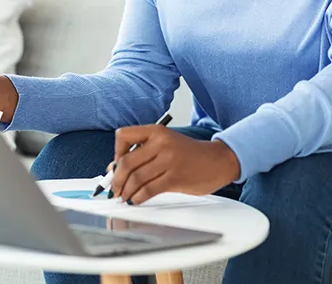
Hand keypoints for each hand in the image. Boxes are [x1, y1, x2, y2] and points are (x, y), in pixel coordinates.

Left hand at [109, 126, 240, 204]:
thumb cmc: (188, 154)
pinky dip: (138, 197)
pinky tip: (135, 200)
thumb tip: (113, 170)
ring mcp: (168, 160)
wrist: (217, 160)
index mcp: (156, 131)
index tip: (116, 165)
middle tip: (114, 189)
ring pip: (136, 178)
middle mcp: (161, 143)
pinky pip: (148, 190)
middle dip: (116, 179)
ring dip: (126, 191)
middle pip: (126, 162)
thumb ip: (141, 153)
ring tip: (124, 196)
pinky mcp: (175, 178)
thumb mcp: (164, 145)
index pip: (123, 136)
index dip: (115, 152)